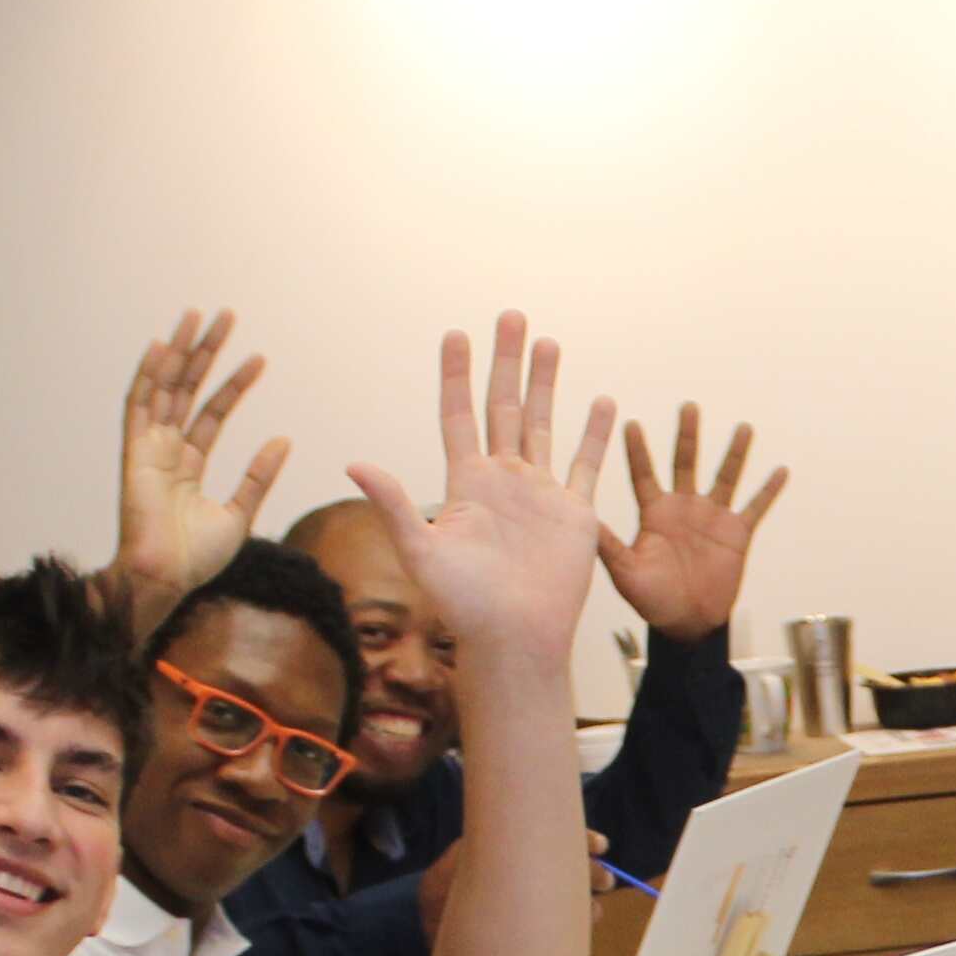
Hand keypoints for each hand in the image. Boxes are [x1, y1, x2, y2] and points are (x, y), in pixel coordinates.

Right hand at [117, 307, 290, 623]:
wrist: (166, 579)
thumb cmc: (196, 559)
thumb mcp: (240, 513)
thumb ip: (258, 476)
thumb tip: (283, 440)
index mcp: (186, 465)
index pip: (212, 413)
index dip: (234, 385)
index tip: (258, 359)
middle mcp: (164, 450)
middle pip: (187, 389)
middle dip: (205, 353)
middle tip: (226, 316)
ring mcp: (147, 449)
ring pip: (164, 388)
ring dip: (179, 352)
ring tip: (198, 317)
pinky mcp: (134, 453)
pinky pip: (138, 406)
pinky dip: (148, 375)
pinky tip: (162, 346)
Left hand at [400, 312, 612, 674]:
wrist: (515, 640)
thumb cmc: (464, 606)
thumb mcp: (422, 551)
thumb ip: (395, 503)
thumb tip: (354, 463)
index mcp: (466, 483)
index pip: (459, 415)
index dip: (457, 375)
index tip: (455, 334)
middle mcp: (502, 480)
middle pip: (502, 406)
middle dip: (506, 361)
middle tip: (510, 316)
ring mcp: (540, 494)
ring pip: (542, 424)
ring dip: (545, 384)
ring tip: (548, 342)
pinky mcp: (574, 513)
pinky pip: (586, 463)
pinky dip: (595, 434)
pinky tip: (601, 402)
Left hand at [604, 398, 788, 638]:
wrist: (687, 623)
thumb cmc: (651, 600)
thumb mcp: (625, 573)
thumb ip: (608, 545)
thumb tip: (583, 521)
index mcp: (654, 513)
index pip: (644, 474)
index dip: (637, 450)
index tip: (630, 422)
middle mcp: (683, 507)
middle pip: (685, 462)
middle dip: (687, 435)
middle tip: (688, 407)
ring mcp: (712, 518)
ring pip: (725, 477)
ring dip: (734, 453)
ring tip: (744, 428)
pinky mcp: (737, 534)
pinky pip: (756, 507)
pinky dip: (768, 490)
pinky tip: (781, 470)